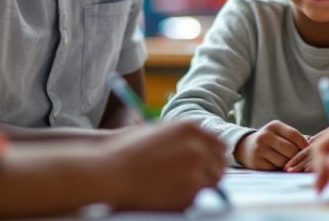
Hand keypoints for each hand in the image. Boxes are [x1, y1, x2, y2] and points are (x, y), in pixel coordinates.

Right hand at [106, 122, 226, 210]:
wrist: (108, 173)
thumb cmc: (127, 152)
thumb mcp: (158, 132)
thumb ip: (183, 139)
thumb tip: (203, 152)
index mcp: (190, 128)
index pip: (219, 144)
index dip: (214, 156)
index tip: (208, 164)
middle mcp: (197, 147)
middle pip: (220, 164)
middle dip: (210, 172)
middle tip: (195, 179)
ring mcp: (196, 170)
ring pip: (213, 183)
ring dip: (201, 186)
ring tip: (177, 187)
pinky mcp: (190, 193)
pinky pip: (199, 198)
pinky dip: (188, 199)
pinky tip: (168, 194)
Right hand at [234, 120, 308, 169]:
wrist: (246, 147)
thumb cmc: (271, 141)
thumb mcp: (280, 133)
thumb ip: (295, 138)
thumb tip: (313, 148)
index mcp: (274, 126)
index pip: (294, 135)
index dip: (305, 145)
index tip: (310, 151)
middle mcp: (265, 135)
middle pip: (290, 150)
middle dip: (297, 156)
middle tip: (301, 161)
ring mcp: (259, 149)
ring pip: (284, 161)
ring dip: (289, 165)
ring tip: (289, 163)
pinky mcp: (256, 162)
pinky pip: (275, 168)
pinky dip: (280, 169)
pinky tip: (279, 167)